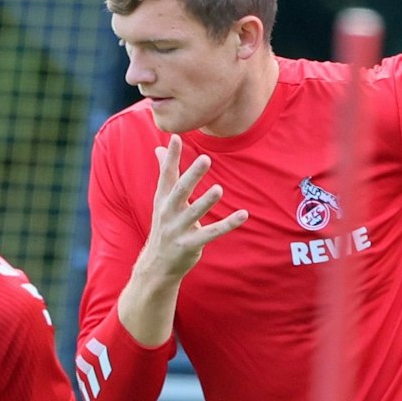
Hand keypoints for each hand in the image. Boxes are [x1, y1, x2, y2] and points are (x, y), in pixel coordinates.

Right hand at [140, 136, 247, 281]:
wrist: (157, 264)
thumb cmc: (165, 226)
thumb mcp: (162, 200)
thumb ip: (165, 174)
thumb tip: (158, 148)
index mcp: (162, 199)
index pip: (166, 174)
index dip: (170, 156)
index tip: (175, 137)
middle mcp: (167, 212)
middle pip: (180, 190)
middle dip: (192, 175)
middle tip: (206, 158)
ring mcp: (178, 229)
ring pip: (194, 213)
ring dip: (206, 201)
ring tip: (219, 189)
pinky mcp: (190, 245)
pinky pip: (211, 233)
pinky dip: (228, 224)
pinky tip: (244, 215)